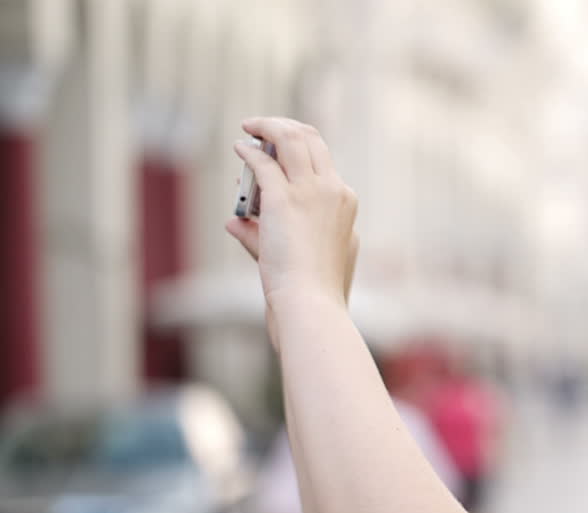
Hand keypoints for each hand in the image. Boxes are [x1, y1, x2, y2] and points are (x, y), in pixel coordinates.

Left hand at [224, 118, 359, 330]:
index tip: (279, 148)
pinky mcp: (284, 200)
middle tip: (263, 127)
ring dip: (268, 128)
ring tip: (250, 127)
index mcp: (345, 203)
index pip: (323, 160)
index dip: (299, 147)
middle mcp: (333, 190)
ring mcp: (311, 192)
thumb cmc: (313, 289)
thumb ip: (266, 235)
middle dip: (285, 127)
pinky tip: (239, 147)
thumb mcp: (303, 256)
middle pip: (311, 139)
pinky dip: (250, 152)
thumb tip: (235, 222)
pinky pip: (263, 163)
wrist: (312, 304)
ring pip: (291, 139)